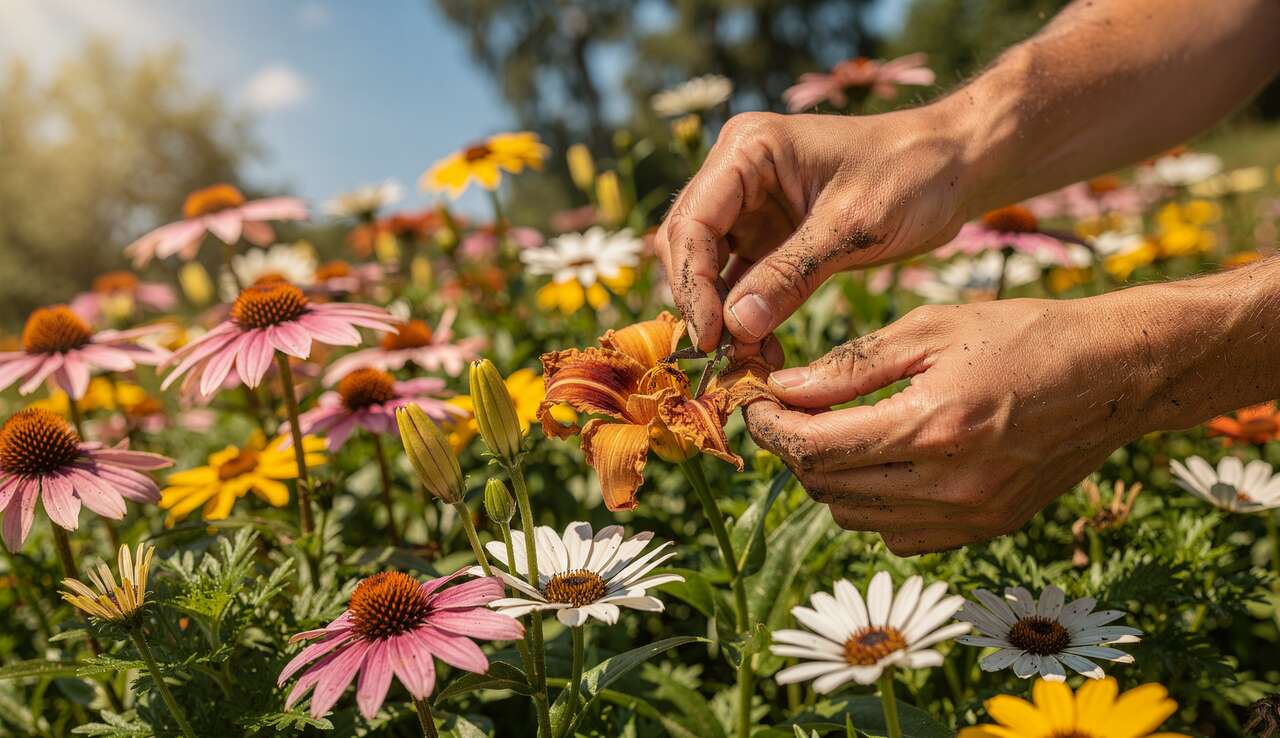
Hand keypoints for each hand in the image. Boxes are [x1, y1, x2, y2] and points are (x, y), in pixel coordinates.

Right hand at [655, 108, 973, 352]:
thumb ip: (791, 274)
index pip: (694, 220)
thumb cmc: (912, 174)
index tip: (711, 336)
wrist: (957, 166)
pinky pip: (741, 281)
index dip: (693, 282)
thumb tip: (734, 328)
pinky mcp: (769, 236)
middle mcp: (738, 172)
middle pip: (688, 244)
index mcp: (749, 149)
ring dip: (720, 314)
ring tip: (743, 362)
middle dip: (699, 301)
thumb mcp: (853, 226)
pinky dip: (746, 316)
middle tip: (718, 356)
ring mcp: (751, 205)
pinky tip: (760, 352)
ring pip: (709, 267)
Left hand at [743, 294, 1164, 554]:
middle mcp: (948, 485)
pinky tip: (888, 463)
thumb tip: (782, 391)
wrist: (1114, 374)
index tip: (756, 403)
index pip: (813, 449)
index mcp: (930, 426)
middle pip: (826, 488)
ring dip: (830, 478)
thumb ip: (850, 366)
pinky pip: (898, 535)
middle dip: (794, 449)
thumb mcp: (930, 329)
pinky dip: (874, 506)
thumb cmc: (1022, 334)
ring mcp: (968, 516)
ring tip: (840, 431)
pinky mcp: (985, 530)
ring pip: (855, 518)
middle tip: (792, 409)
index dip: (769, 428)